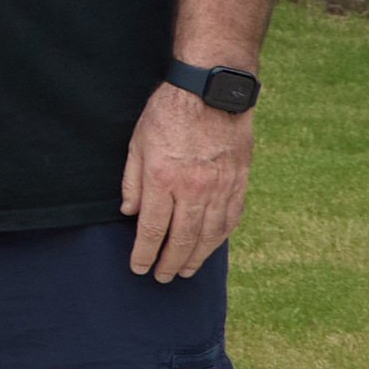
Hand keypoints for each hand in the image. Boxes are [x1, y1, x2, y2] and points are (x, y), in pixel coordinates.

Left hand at [121, 77, 249, 281]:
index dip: (145, 253)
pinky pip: (231, 217)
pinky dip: (221, 236)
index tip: (139, 268)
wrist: (210, 90)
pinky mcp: (239, 180)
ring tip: (186, 270)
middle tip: (163, 277)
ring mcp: (220, 186)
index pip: (153, 229)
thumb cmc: (167, 112)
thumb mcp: (136, 143)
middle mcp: (193, 188)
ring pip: (210, 233)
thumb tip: (130, 214)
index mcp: (162, 179)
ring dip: (197, 256)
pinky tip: (212, 245)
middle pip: (182, 238)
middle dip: (170, 262)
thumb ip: (132, 181)